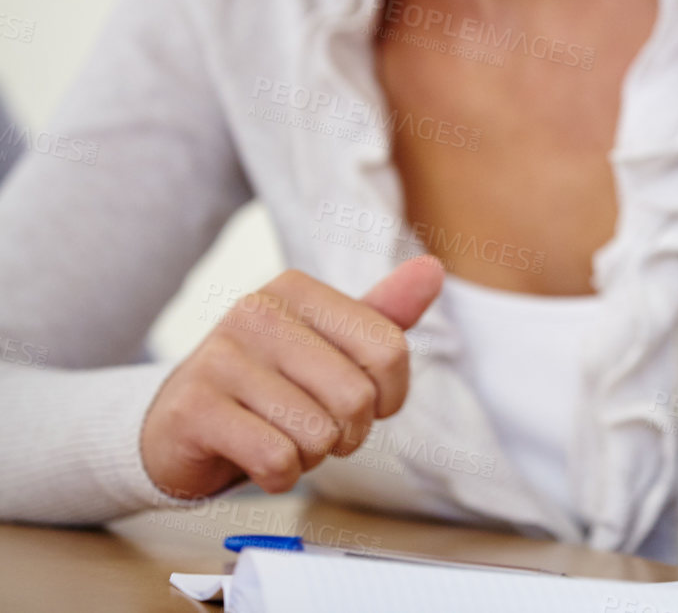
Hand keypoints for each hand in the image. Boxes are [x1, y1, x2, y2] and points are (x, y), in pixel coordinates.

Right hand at [140, 257, 443, 499]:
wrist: (178, 429)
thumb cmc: (270, 387)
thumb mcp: (329, 347)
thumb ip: (382, 315)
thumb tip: (432, 268)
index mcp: (296, 289)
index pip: (389, 349)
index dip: (389, 397)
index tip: (366, 404)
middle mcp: (256, 310)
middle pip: (356, 396)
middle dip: (349, 434)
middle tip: (319, 432)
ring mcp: (220, 356)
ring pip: (318, 432)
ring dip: (312, 456)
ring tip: (283, 440)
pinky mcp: (195, 408)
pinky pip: (277, 458)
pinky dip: (281, 476)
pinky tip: (258, 462)